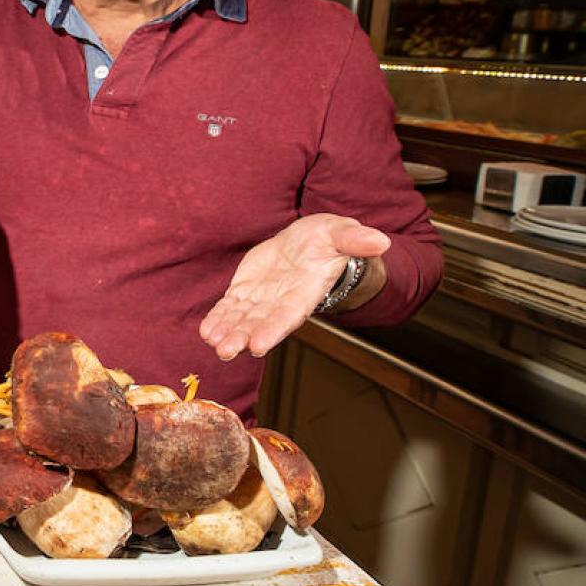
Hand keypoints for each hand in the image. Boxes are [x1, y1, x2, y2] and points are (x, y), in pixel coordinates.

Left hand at [199, 214, 388, 361]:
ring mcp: (262, 299)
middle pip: (260, 323)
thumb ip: (355, 240)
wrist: (309, 241)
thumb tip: (379, 240)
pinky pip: (230, 308)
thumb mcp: (342, 233)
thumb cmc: (329, 241)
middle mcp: (281, 301)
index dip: (272, 329)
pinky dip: (218, 319)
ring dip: (227, 332)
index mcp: (304, 292)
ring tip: (212, 342)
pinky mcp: (245, 291)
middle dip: (243, 338)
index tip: (258, 345)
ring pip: (242, 320)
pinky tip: (206, 331)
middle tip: (225, 351)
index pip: (288, 315)